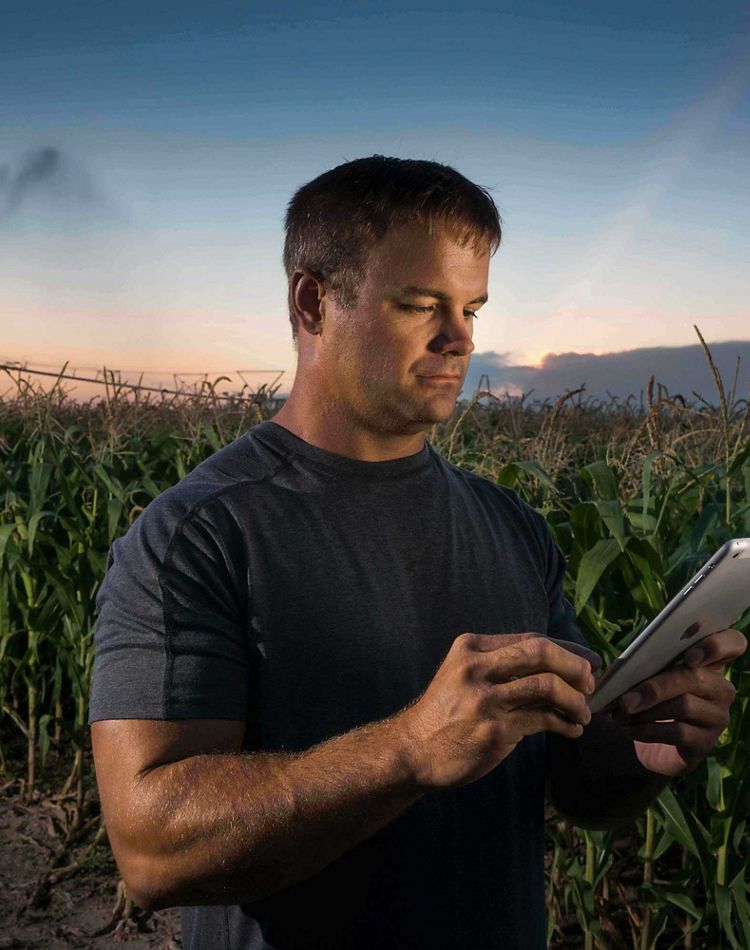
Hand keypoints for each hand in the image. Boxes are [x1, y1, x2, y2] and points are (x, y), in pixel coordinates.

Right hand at [396, 631, 601, 789]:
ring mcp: (486, 699)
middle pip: (540, 652)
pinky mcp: (495, 730)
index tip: (582, 665)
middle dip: (574, 666)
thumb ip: (500, 665)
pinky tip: (571, 729)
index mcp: (471, 648)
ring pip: (547, 686)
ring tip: (583, 713)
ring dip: (575, 700)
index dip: (563, 651)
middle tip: (589, 684)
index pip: (530, 639)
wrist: (414, 749)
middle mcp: (477, 667)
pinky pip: (543, 720)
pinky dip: (564, 724)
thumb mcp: (462, 674)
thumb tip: (556, 664)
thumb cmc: (445, 712)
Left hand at [610, 627, 746, 776]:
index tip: (690, 656)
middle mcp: (721, 688)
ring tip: (620, 715)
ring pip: (684, 706)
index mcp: (710, 661)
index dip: (716, 646)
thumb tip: (626, 664)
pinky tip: (629, 729)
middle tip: (625, 700)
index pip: (733, 643)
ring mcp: (718, 716)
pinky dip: (647, 730)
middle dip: (655, 687)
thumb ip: (647, 662)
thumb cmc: (653, 698)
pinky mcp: (707, 742)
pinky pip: (678, 732)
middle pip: (694, 677)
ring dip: (646, 711)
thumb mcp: (650, 676)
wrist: (655, 744)